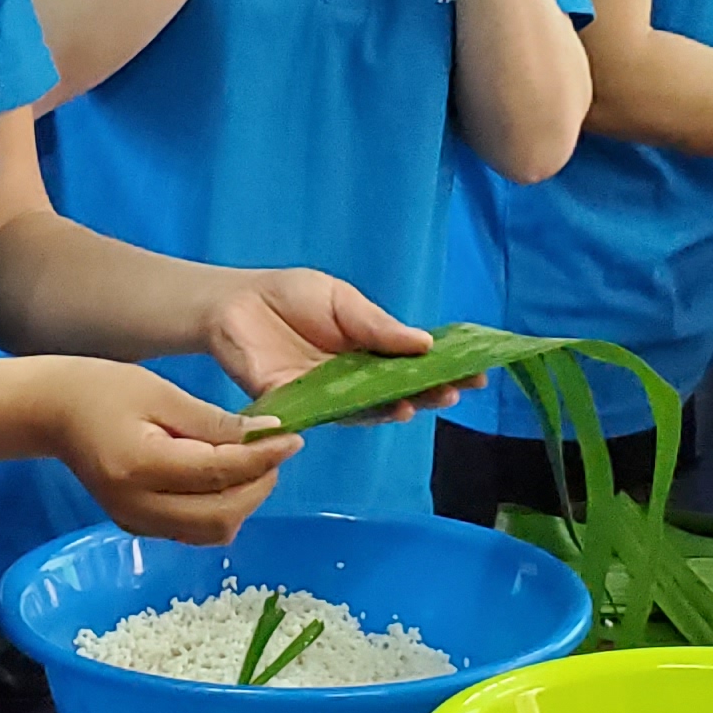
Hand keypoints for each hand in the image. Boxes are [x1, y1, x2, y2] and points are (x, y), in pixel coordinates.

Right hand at [34, 359, 296, 544]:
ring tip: (252, 464)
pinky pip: (193, 531)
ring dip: (243, 502)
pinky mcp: (138, 527)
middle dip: (258, 486)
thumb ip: (214, 422)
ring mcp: (136, 522)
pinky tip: (225, 478)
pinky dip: (220, 510)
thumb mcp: (161, 393)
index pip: (218, 473)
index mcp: (141, 466)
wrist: (53, 413)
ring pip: (211, 532)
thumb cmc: (103, 390)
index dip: (262, 459)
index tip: (292, 438)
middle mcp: (138, 506)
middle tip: (275, 452)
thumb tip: (267, 436)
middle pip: (221, 516)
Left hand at [200, 270, 461, 424]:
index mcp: (369, 351)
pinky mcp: (300, 406)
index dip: (446, 371)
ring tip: (423, 403)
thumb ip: (378, 326)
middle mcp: (354, 380)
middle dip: (430, 393)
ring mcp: (330, 395)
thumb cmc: (290, 297)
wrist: (235, 304)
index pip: (414, 365)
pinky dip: (358, 414)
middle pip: (399, 392)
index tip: (478, 373)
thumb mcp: (343, 301)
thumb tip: (426, 344)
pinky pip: (333, 414)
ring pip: (371, 409)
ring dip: (399, 407)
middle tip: (457, 392)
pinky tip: (385, 409)